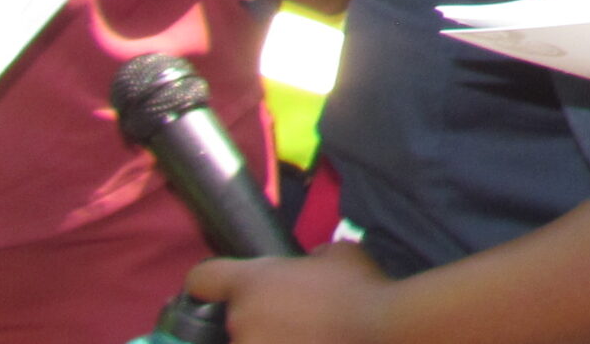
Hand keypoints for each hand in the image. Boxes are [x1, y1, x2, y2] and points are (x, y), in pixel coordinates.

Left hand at [188, 241, 390, 342]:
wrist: (387, 332)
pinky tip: (315, 341)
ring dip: (269, 341)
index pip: (202, 279)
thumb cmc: (364, 290)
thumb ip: (312, 259)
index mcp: (252, 283)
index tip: (220, 292)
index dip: (210, 284)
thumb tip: (310, 266)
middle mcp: (242, 321)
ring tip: (306, 335)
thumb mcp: (339, 254)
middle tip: (292, 320)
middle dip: (255, 321)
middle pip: (230, 322)